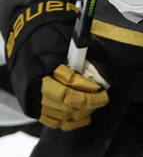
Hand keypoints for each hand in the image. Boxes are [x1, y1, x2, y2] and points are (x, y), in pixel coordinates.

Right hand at [5, 0, 109, 128]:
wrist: (23, 36)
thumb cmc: (49, 35)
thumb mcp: (68, 37)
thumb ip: (86, 55)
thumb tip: (104, 76)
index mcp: (44, 60)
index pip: (69, 80)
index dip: (88, 87)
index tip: (101, 88)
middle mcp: (35, 79)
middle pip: (66, 99)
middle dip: (89, 102)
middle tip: (102, 98)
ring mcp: (31, 95)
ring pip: (61, 112)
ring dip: (82, 112)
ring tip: (93, 105)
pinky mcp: (31, 105)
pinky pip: (53, 121)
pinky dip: (71, 122)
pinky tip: (84, 116)